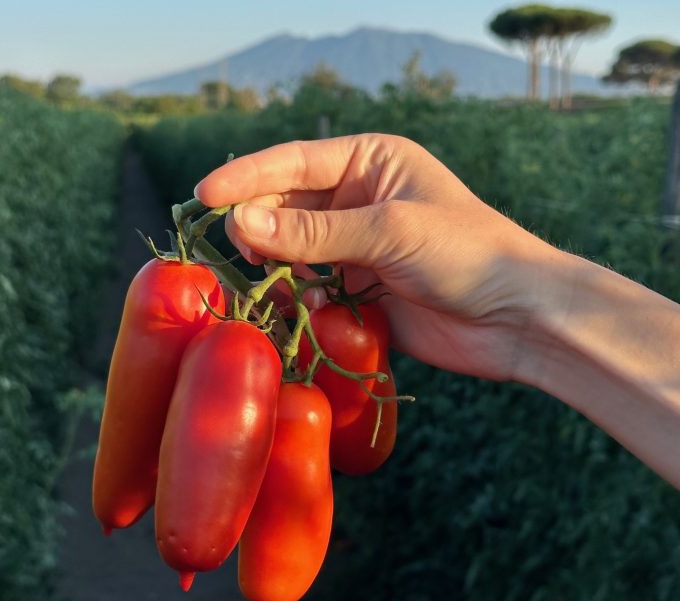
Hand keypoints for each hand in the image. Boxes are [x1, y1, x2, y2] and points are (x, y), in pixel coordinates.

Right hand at [195, 133, 560, 381]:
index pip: (292, 163)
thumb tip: (240, 223)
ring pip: (292, 252)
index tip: (203, 196)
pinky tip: (299, 312)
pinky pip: (310, 291)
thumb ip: (313, 231)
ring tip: (268, 284)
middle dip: (259, 228)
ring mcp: (355, 248)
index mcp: (369, 162)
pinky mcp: (357, 292)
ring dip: (276, 268)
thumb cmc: (467, 253)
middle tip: (242, 253)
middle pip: (284, 207)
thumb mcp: (389, 231)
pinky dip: (298, 302)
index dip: (245, 178)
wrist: (517, 318)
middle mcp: (356, 200)